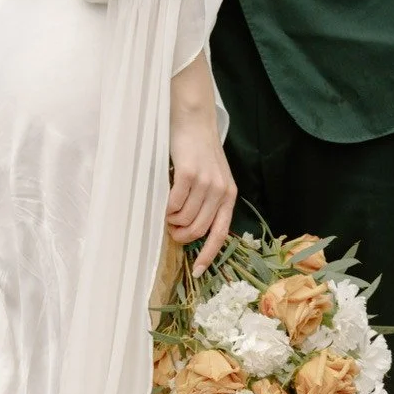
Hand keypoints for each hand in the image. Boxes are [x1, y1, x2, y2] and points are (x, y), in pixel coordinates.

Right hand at [166, 122, 237, 277]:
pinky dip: (167, 209)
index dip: (207, 255)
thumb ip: (208, 201)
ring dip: (172, 221)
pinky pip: (174, 204)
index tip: (197, 272)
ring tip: (168, 213)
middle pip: (198, 230)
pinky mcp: (189, 174)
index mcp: (229, 195)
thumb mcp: (213, 178)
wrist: (195, 121)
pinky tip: (165, 203)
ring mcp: (206, 183)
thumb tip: (192, 230)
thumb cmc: (200, 151)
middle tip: (172, 230)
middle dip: (182, 235)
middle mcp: (220, 191)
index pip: (220, 234)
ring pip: (185, 219)